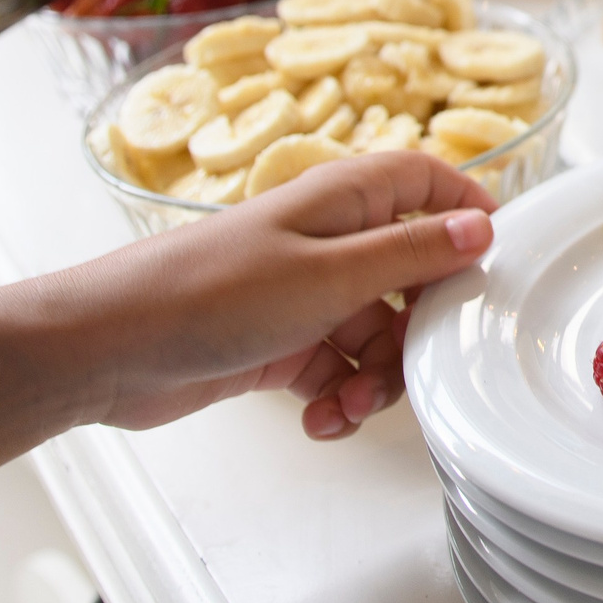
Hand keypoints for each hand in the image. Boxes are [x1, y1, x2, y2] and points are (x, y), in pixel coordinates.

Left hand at [0, 152, 499, 495]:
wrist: (107, 351)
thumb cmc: (206, 294)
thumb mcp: (331, 276)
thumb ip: (414, 254)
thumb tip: (482, 228)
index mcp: (345, 200)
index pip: (430, 183)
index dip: (467, 215)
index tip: (496, 262)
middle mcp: (331, 241)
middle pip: (416, 274)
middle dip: (420, 329)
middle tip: (410, 362)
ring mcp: (306, 294)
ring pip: (381, 333)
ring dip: (377, 377)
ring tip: (346, 404)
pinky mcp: (283, 342)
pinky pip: (339, 370)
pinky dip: (338, 399)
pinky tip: (318, 419)